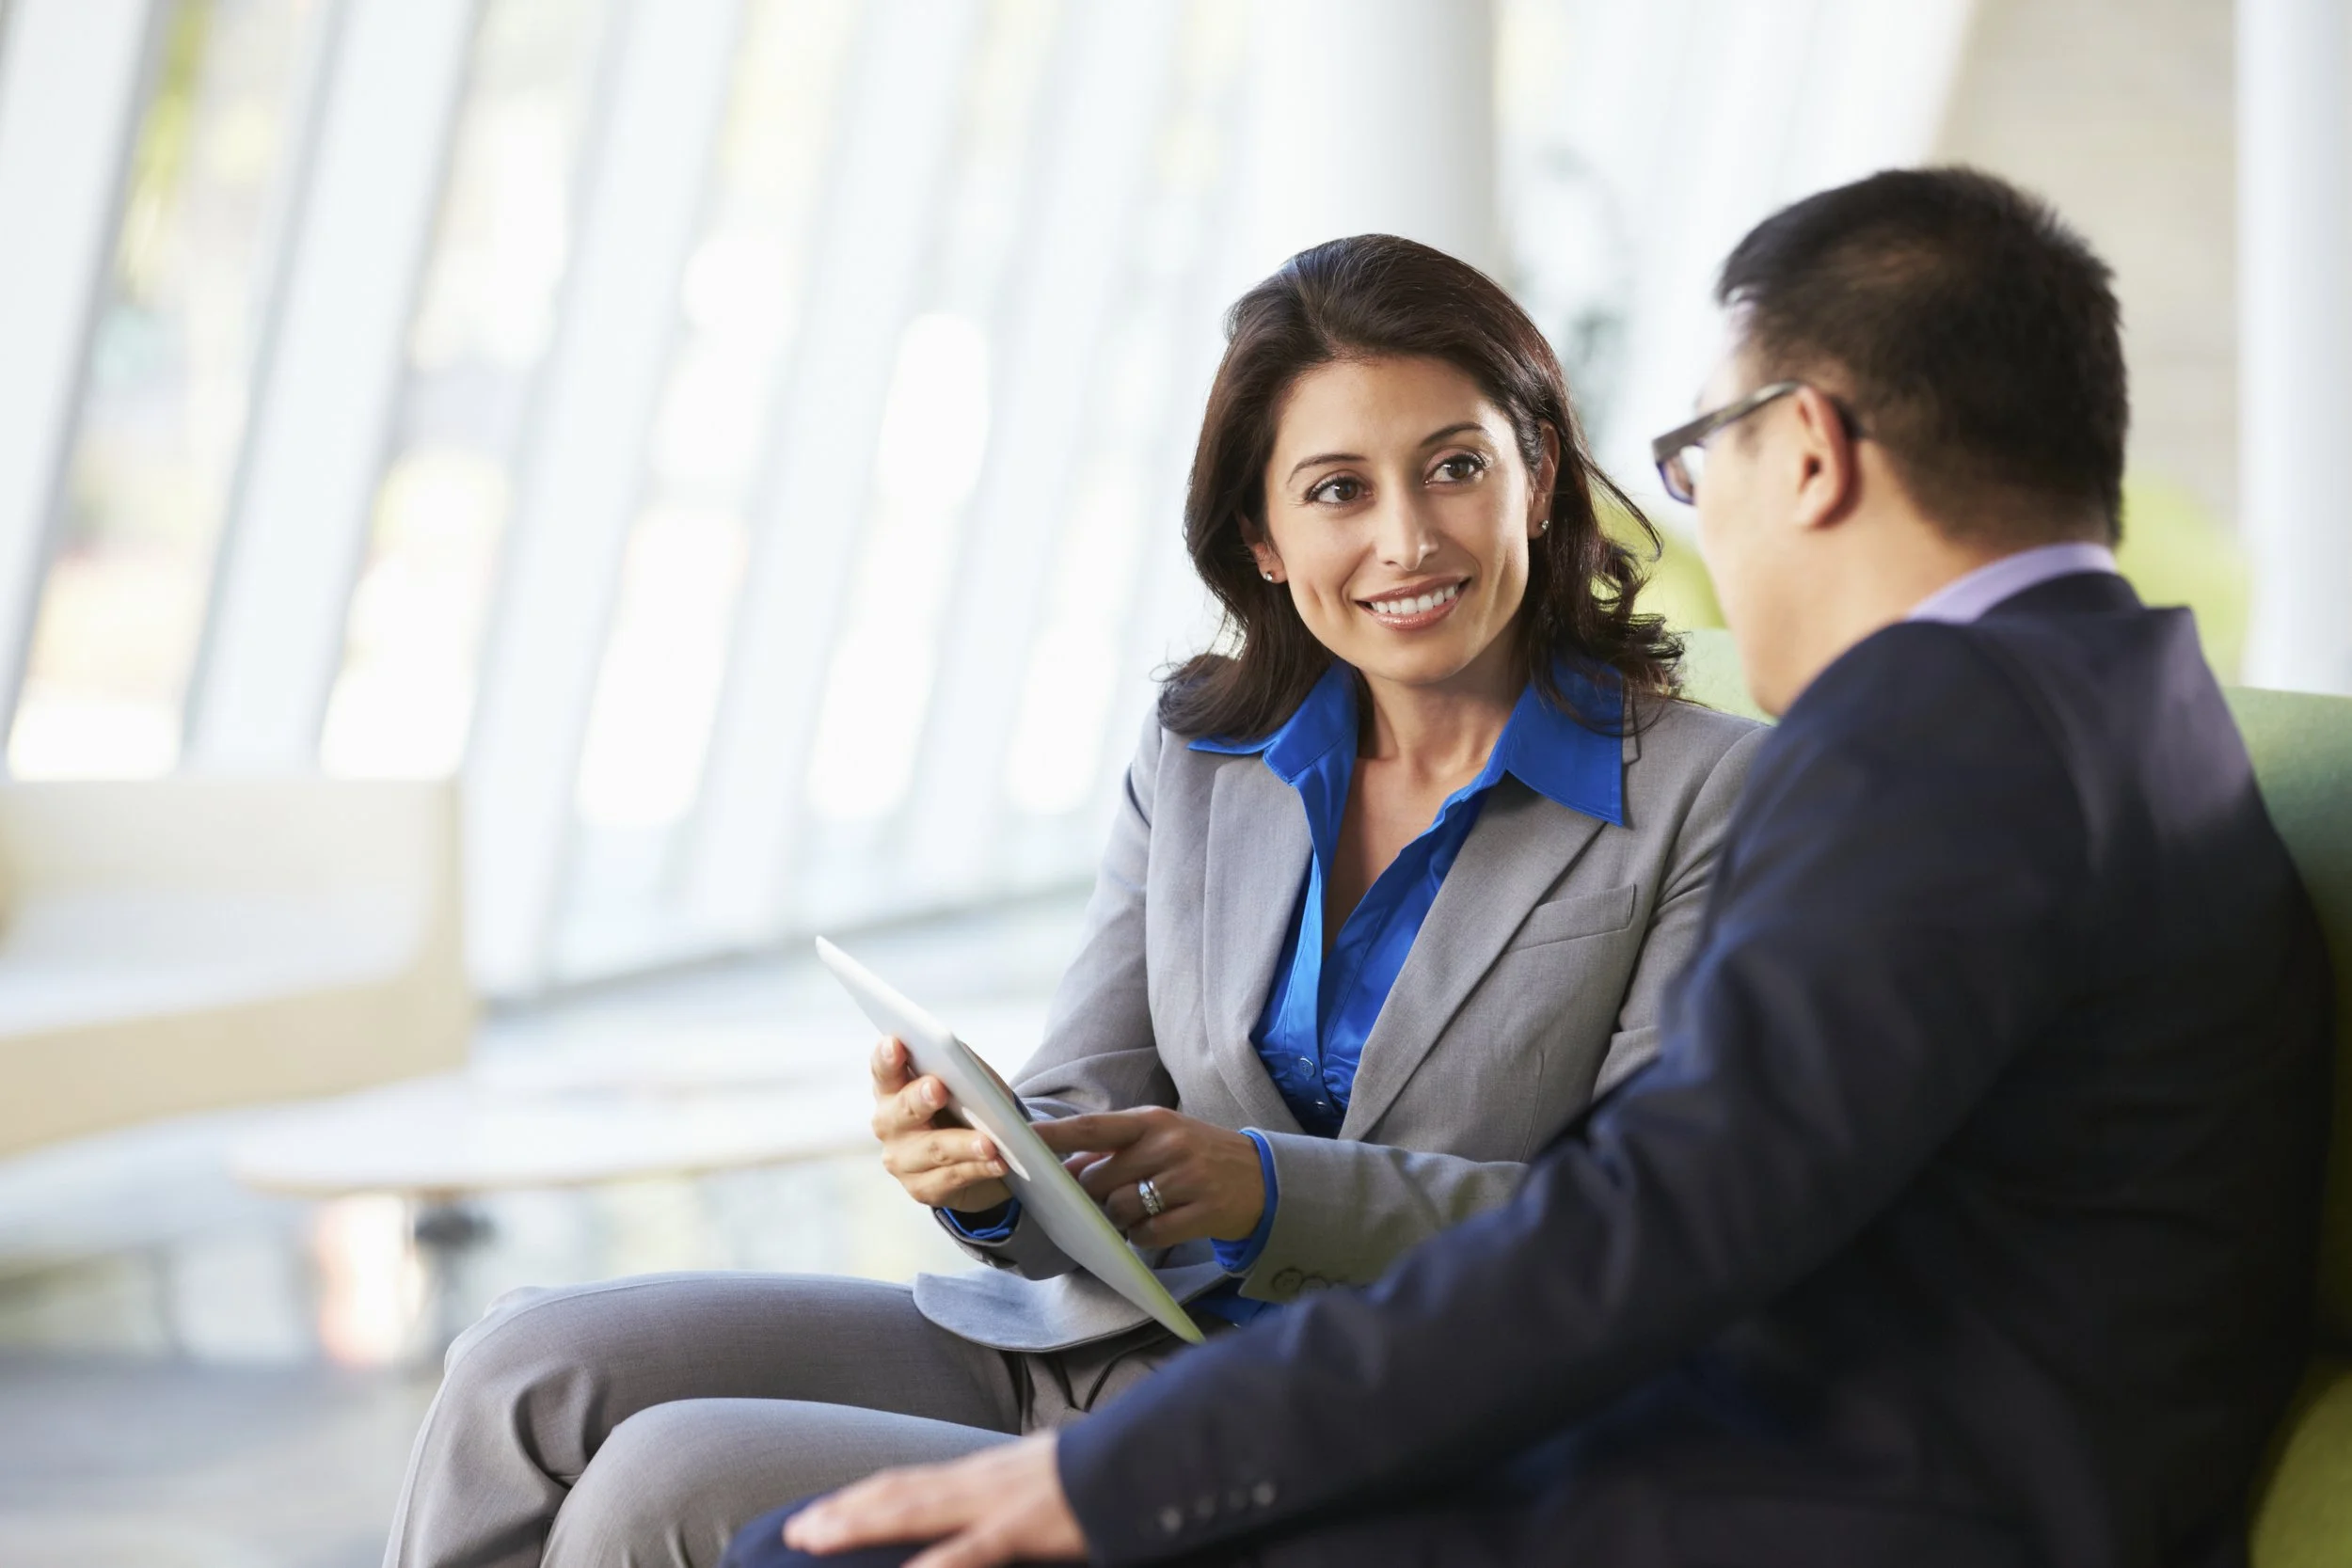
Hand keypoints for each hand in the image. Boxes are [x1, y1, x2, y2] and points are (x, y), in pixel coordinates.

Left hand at [782, 1433, 1084, 1566]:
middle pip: (898, 1492)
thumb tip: (973, 1517)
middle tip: (794, 1531)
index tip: (820, 1512)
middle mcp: (979, 1479)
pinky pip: (969, 1550)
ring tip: (815, 1540)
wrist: (1142, 1459)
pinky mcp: (1022, 1527)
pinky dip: (932, 1565)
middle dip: (843, 1512)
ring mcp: (997, 1501)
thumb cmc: (1096, 1478)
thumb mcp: (1038, 1483)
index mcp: (983, 1472)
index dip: (861, 1497)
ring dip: (860, 1523)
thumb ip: (1001, 1498)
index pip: (909, 1481)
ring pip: (915, 1509)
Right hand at [868, 1036, 1009, 1213]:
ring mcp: (901, 1160)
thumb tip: (967, 1064)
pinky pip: (952, 1177)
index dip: (886, 1058)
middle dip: (919, 1098)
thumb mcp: (968, 1081)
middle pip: (901, 1110)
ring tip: (989, 1142)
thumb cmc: (968, 1105)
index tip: (895, 1043)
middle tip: (937, 1088)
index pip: (883, 1070)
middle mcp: (888, 1123)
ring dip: (963, 1144)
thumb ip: (962, 1068)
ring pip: (933, 1149)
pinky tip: (999, 1162)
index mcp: (892, 1088)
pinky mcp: (922, 1188)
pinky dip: (978, 1168)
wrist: (980, 1153)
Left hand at [1033, 1107, 1265, 1247]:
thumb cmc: (1198, 1155)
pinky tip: (1160, 1225)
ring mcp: (1188, 1180)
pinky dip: (1144, 1238)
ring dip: (1119, 1219)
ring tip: (1141, 1209)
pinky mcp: (1204, 1213)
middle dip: (1091, 1196)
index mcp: (1153, 1121)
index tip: (1021, 1140)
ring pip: (1122, 1210)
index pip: (1092, 1128)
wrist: (1263, 1178)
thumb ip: (1114, 1149)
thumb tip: (1064, 1170)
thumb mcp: (1161, 1137)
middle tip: (1102, 1198)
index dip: (1054, 1136)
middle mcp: (1169, 1145)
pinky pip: (1149, 1236)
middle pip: (1101, 1180)